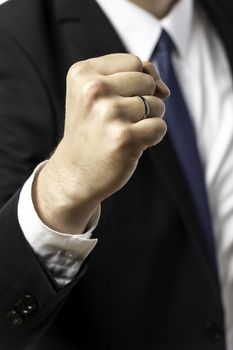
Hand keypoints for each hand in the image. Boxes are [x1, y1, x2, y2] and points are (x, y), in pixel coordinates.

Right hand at [33, 54, 168, 233]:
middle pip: (147, 81)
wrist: (75, 172)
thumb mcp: (98, 94)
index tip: (120, 100)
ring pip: (156, 104)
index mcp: (83, 73)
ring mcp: (108, 114)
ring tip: (124, 132)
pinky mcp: (124, 138)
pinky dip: (153, 137)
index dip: (138, 81)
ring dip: (148, 120)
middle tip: (120, 120)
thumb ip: (132, 77)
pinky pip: (159, 127)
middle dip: (144, 100)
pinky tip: (132, 145)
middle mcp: (93, 90)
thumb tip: (164, 88)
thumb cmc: (92, 130)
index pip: (134, 62)